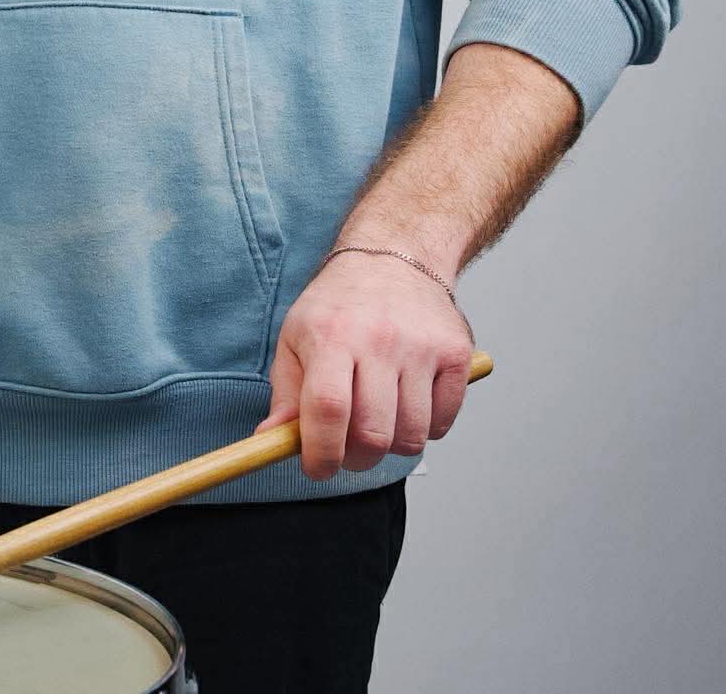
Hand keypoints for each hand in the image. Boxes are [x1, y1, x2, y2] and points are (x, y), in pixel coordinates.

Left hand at [252, 249, 474, 478]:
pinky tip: (408, 402)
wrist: (393, 257)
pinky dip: (425, 428)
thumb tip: (270, 440)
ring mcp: (421, 347)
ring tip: (378, 420)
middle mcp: (379, 339)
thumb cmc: (339, 304)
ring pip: (411, 436)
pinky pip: (443, 423)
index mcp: (331, 335)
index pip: (328, 410)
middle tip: (348, 450)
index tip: (317, 468)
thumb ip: (286, 393)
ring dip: (391, 445)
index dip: (321, 453)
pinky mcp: (456, 354)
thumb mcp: (296, 337)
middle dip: (356, 459)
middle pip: (372, 433)